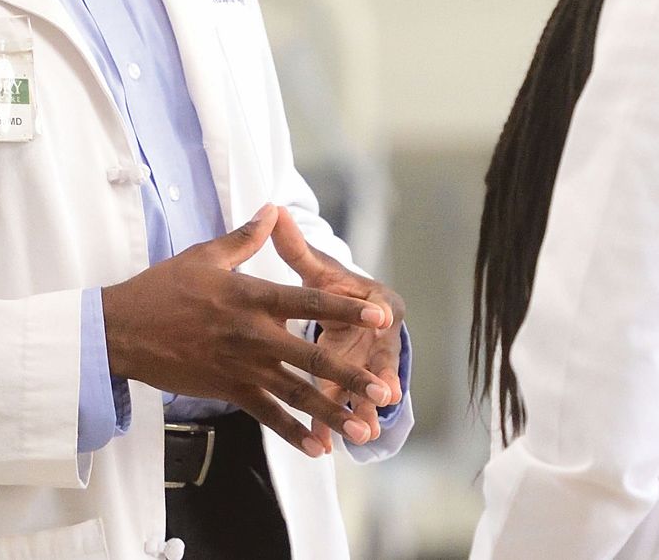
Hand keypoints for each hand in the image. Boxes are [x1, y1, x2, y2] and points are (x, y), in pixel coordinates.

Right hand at [100, 203, 395, 456]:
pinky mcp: (227, 390)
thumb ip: (245, 237)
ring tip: (361, 430)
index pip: (308, 302)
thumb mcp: (205, 255)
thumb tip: (272, 209)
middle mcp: (252, 334)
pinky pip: (266, 414)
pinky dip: (292, 432)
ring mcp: (241, 366)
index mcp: (250, 296)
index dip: (345, 310)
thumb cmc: (163, 287)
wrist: (122, 329)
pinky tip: (317, 448)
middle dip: (350, 375)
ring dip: (330, 412)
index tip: (379, 316)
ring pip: (294, 393)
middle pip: (311, 357)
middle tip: (383, 390)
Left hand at [270, 206, 406, 451]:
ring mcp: (366, 365)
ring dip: (360, 410)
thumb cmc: (335, 286)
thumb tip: (275, 210)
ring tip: (361, 433)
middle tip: (383, 393)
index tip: (383, 318)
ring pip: (360, 390)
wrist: (357, 314)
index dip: (375, 312)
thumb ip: (295, 246)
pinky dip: (330, 425)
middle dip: (377, 376)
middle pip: (375, 357)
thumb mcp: (318, 267)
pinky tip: (324, 447)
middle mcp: (377, 336)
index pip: (374, 306)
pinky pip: (339, 408)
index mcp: (374, 302)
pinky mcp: (351, 387)